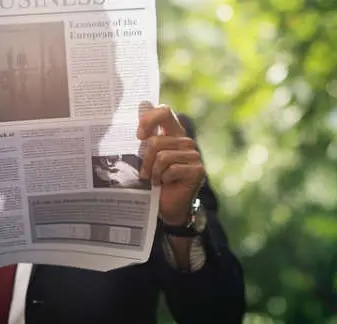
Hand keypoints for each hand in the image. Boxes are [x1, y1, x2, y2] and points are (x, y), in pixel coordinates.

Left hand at [136, 104, 204, 225]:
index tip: (139, 135)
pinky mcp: (198, 170)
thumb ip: (147, 132)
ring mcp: (194, 155)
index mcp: (173, 133)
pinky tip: (165, 184)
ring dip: (153, 172)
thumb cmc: (156, 180)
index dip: (149, 119)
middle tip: (143, 172)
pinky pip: (172, 169)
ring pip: (162, 156)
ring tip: (154, 181)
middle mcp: (185, 141)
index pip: (164, 111)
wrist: (168, 207)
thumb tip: (142, 103)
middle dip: (145, 159)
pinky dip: (163, 179)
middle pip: (156, 140)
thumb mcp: (147, 155)